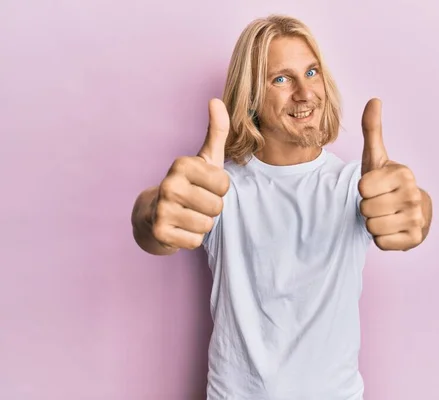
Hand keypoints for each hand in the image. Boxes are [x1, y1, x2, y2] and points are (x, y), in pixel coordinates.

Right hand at [151, 98, 230, 249]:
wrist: (154, 213)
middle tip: (196, 203)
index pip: (224, 185)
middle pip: (217, 207)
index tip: (204, 186)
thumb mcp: (205, 158)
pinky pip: (195, 241)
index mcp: (182, 164)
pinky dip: (191, 239)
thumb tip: (216, 100)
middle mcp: (169, 184)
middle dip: (211, 209)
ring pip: (207, 225)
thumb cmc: (189, 184)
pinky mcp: (160, 232)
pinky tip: (179, 228)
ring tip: (187, 215)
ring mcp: (162, 208)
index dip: (219, 189)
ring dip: (202, 224)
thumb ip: (216, 131)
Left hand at [358, 98, 425, 250]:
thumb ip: (372, 130)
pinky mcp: (415, 239)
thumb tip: (374, 99)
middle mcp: (414, 195)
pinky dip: (382, 239)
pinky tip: (392, 229)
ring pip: (371, 227)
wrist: (408, 211)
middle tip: (380, 202)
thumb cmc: (386, 182)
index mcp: (403, 174)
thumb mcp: (376, 158)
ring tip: (385, 215)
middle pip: (365, 208)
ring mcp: (417, 218)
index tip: (375, 187)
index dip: (363, 189)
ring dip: (373, 223)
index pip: (361, 188)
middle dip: (367, 208)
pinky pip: (381, 242)